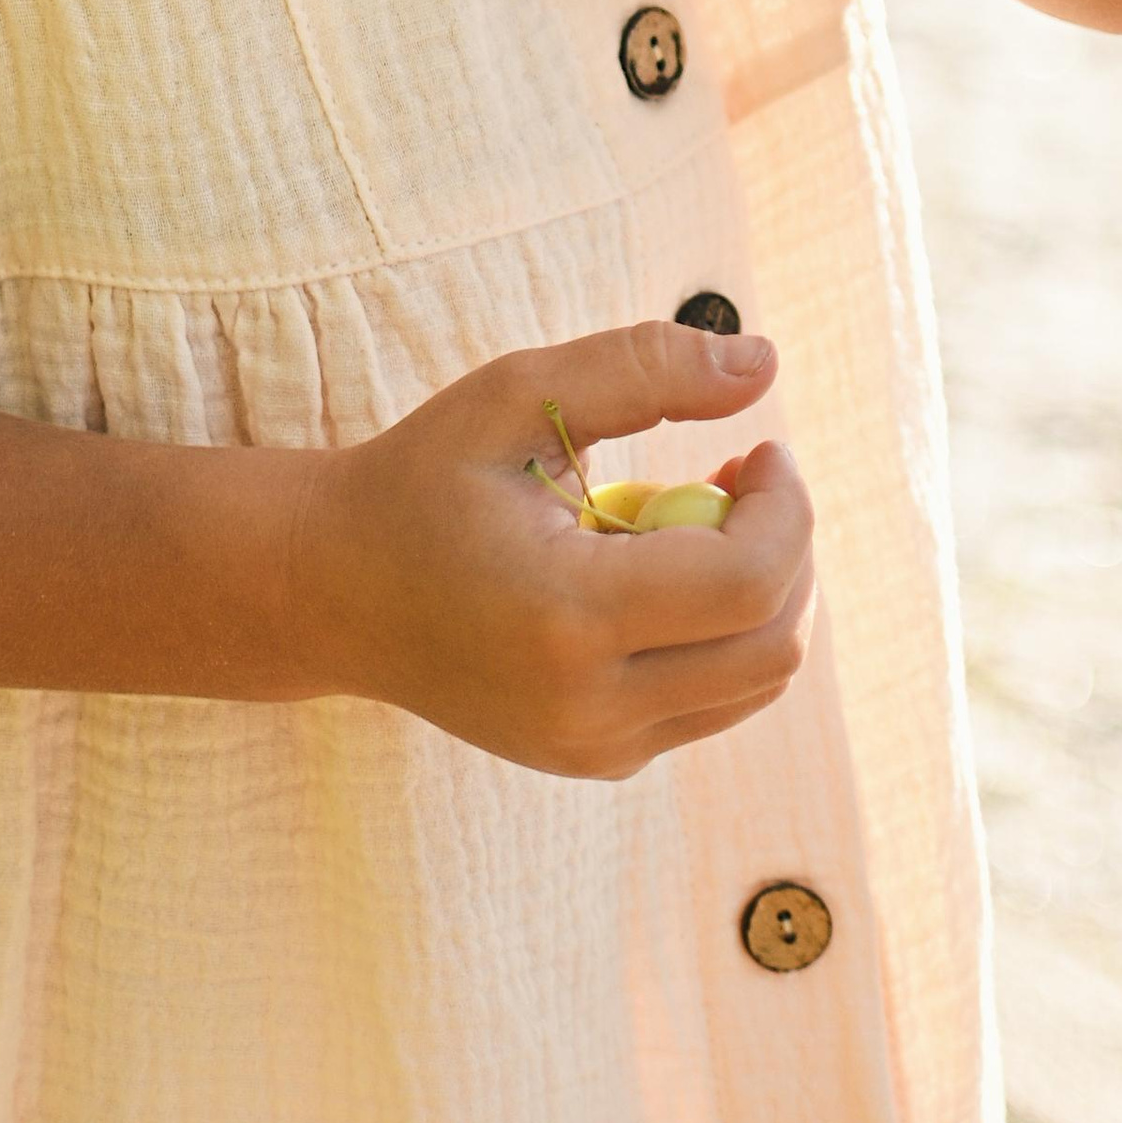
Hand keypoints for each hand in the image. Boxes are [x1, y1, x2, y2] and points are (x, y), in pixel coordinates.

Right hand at [298, 320, 812, 778]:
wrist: (332, 592)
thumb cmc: (422, 480)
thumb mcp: (515, 397)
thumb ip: (641, 369)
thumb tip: (765, 361)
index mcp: (566, 617)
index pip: (748, 584)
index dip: (787, 507)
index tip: (761, 446)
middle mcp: (588, 707)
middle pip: (772, 645)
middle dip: (789, 547)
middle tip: (741, 474)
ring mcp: (595, 748)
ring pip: (756, 684)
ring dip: (764, 592)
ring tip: (701, 516)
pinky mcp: (598, 762)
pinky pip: (713, 704)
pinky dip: (721, 633)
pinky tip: (663, 570)